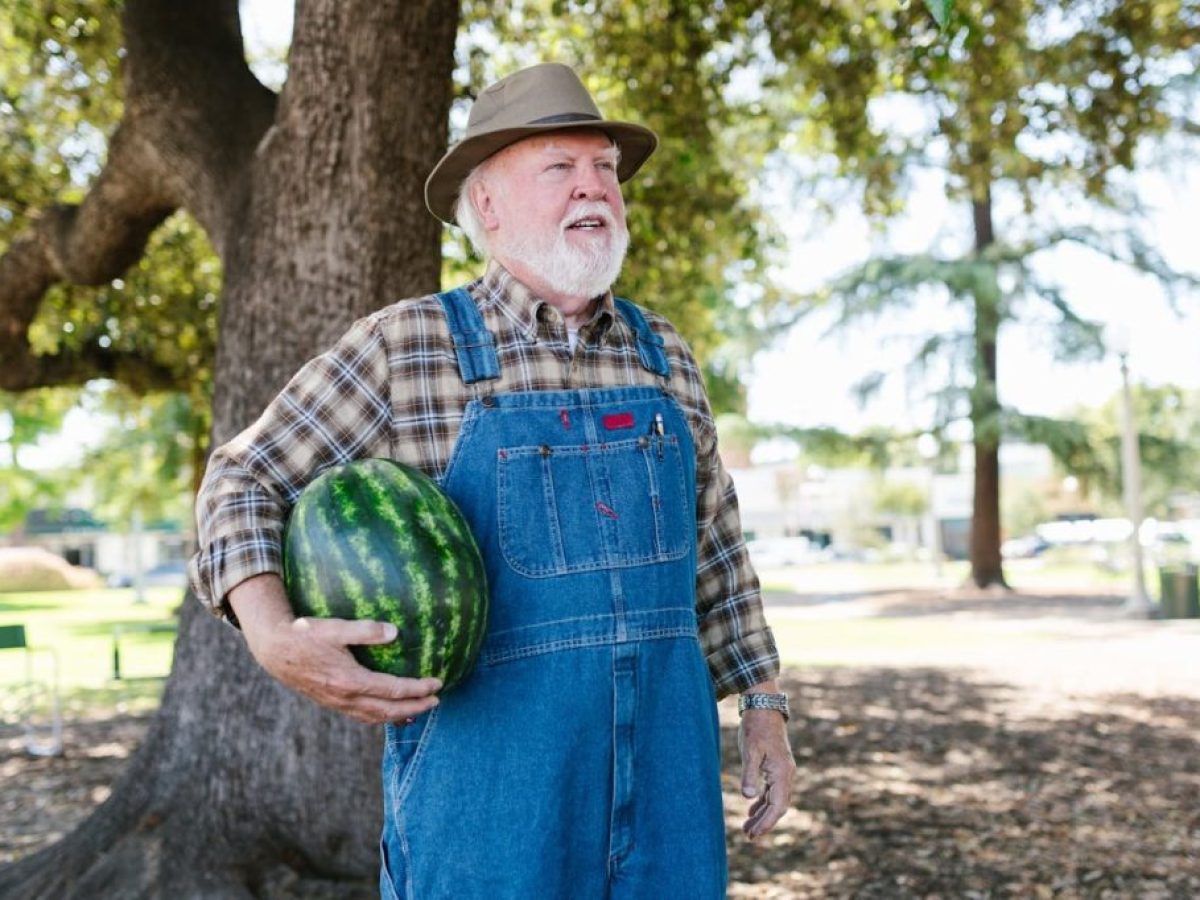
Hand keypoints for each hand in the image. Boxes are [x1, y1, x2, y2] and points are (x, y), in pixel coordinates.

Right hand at [229, 574, 440, 723]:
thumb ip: (366, 630)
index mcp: (350, 680)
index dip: (418, 689)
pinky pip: (361, 715)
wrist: (274, 650)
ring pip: (373, 717)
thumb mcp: (335, 627)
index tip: (437, 683)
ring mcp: (337, 703)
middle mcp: (345, 697)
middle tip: (436, 702)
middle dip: (414, 708)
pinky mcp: (331, 702)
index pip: (393, 690)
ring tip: (417, 711)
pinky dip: (379, 716)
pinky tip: (387, 711)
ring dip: (398, 716)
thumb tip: (395, 632)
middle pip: (387, 710)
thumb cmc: (305, 635)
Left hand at [738, 698, 795, 838]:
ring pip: (775, 800)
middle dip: (764, 823)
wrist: (764, 707)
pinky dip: (763, 803)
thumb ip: (750, 773)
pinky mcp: (776, 767)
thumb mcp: (750, 750)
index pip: (777, 805)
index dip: (766, 822)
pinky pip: (772, 791)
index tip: (753, 834)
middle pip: (778, 806)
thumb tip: (748, 797)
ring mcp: (782, 771)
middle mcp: (786, 774)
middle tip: (748, 837)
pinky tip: (752, 810)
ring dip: (763, 815)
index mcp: (782, 772)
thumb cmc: (756, 727)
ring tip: (748, 829)